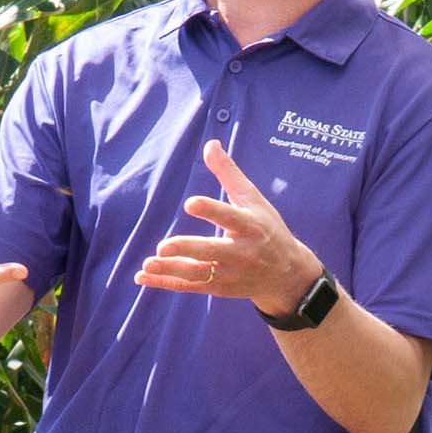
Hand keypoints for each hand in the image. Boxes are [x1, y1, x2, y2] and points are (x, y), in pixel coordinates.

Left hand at [135, 141, 325, 311]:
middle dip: (188, 249)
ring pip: (198, 273)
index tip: (190, 203)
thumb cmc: (267, 229)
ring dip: (172, 270)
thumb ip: (229, 173)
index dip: (211, 210)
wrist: (288, 275)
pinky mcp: (219, 289)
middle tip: (163, 246)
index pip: (230, 217)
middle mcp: (242, 252)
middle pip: (212, 251)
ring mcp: (230, 274)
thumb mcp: (254, 199)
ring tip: (148, 263)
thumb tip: (210, 144)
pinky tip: (143, 276)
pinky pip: (190, 286)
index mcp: (251, 226)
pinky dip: (166, 283)